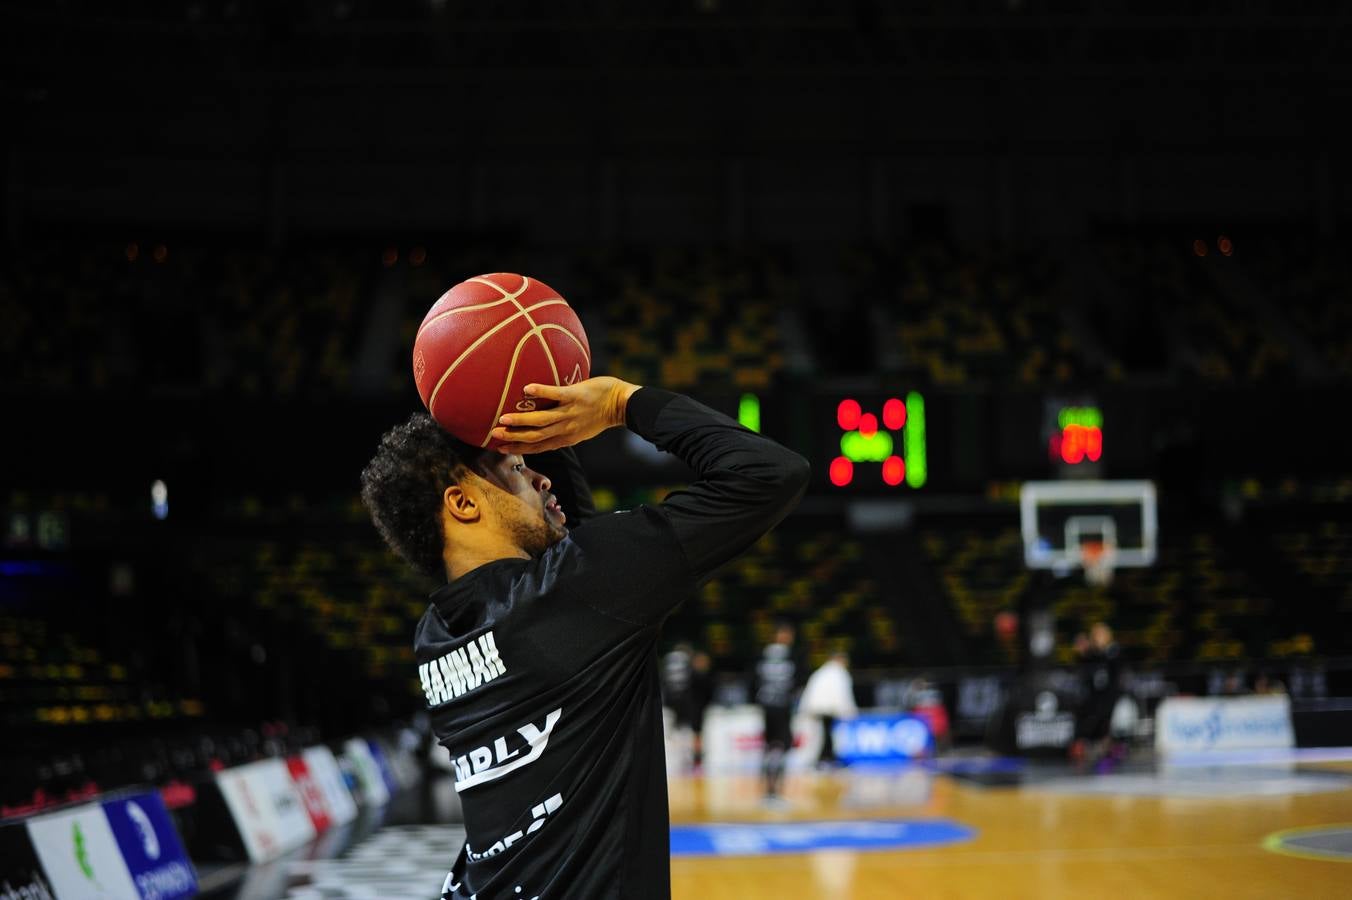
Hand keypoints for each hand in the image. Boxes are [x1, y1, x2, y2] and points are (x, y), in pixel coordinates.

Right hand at [489, 376, 640, 453]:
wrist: (623, 404)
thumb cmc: (601, 414)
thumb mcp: (581, 429)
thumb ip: (563, 429)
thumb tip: (544, 424)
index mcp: (566, 437)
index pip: (538, 447)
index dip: (519, 449)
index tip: (500, 449)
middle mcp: (566, 428)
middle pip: (536, 437)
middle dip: (514, 438)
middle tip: (494, 436)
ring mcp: (571, 413)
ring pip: (542, 420)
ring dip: (521, 421)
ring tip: (503, 419)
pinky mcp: (576, 396)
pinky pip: (556, 394)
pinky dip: (541, 393)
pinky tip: (527, 389)